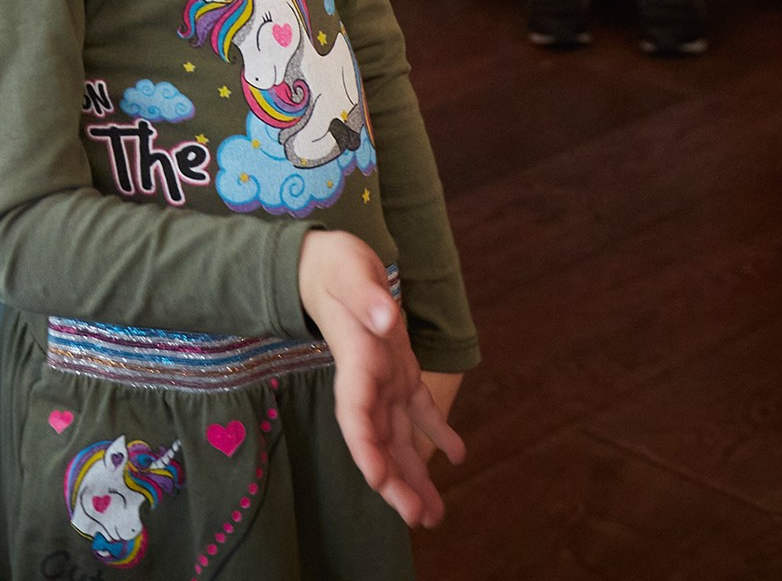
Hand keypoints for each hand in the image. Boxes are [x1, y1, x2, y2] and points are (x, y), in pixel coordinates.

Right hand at [299, 230, 463, 527]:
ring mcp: (382, 378)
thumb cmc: (334, 263)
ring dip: (414, 473)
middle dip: (395, 481)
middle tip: (419, 518)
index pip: (355, 412)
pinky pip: (418, 409)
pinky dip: (437, 432)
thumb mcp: (348, 269)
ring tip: (435, 514)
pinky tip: (457, 455)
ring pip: (398, 435)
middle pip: (377, 439)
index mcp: (355, 359)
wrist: (323, 263)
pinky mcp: (397, 369)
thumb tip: (384, 318)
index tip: (378, 480)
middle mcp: (366, 379)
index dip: (365, 447)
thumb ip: (364, 294)